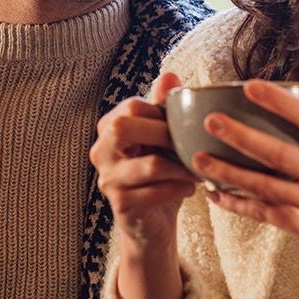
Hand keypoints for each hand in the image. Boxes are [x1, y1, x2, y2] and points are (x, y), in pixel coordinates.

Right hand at [89, 72, 197, 298]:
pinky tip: (190, 188)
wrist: (151, 223)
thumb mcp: (162, 138)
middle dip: (164, 134)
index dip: (160, 113)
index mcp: (108, 129)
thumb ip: (163, 108)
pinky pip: (156, 191)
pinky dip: (180, 188)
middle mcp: (100, 151)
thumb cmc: (159, 174)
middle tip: (190, 145)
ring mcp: (107, 179)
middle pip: (124, 127)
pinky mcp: (121, 205)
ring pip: (150, 164)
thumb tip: (170, 75)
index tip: (182, 126)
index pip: (131, 107)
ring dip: (182, 166)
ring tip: (198, 169)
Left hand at [194, 80, 298, 298]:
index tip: (249, 85)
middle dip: (241, 136)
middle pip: (279, 153)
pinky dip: (238, 204)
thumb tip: (290, 115)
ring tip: (199, 159)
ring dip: (228, 173)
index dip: (278, 101)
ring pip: (264, 186)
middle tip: (211, 121)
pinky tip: (215, 195)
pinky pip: (265, 214)